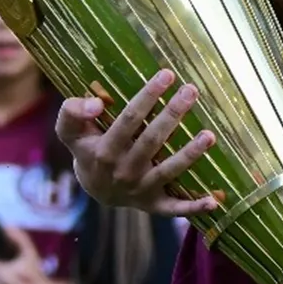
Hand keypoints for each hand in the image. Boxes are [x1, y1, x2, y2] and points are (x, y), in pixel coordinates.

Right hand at [54, 70, 219, 215]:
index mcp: (104, 150)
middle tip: (191, 90)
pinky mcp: (154, 204)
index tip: (166, 75)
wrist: (94, 188)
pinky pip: (175, 209)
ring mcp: (141, 189)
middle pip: (152, 140)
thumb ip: (72, 112)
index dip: (148, 97)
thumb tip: (96, 104)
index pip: (129, 120)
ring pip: (168, 171)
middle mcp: (124, 171)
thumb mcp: (69, 130)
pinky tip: (214, 201)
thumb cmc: (87, 148)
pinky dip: (194, 207)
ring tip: (210, 135)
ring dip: (190, 155)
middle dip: (172, 114)